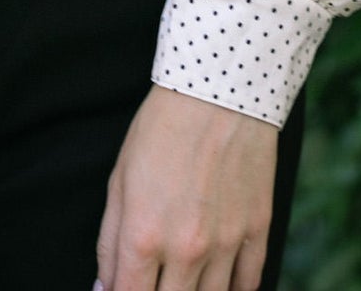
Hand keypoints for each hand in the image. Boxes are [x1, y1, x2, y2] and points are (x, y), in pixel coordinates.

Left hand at [94, 84, 278, 290]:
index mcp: (143, 235)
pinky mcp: (257, 231)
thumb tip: (103, 287)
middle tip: (153, 278)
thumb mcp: (120, 178)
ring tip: (182, 277)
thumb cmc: (162, 128)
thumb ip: (110, 240)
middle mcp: (185, 249)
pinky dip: (231, 290)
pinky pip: (247, 285)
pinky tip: (217, 280)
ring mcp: (225, 244)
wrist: (218, 90)